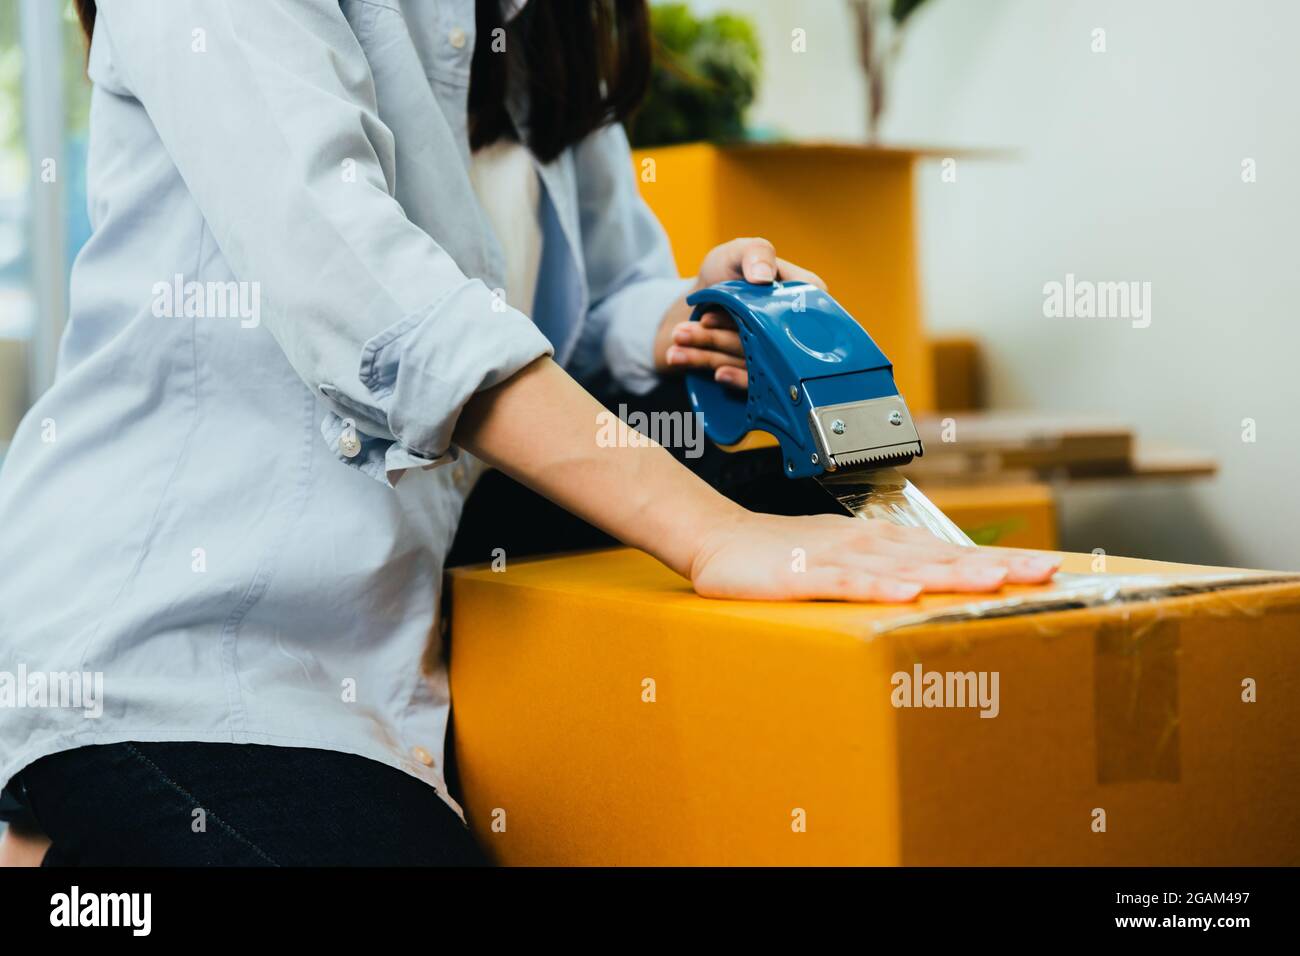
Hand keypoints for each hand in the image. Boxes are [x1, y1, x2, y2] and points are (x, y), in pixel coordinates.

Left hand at [654, 237, 824, 388]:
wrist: (703, 300)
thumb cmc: (728, 270)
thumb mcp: (738, 252)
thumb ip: (756, 253)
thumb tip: (763, 277)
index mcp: (803, 298)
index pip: (797, 316)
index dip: (762, 319)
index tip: (722, 315)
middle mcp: (796, 331)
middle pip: (764, 343)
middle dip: (720, 338)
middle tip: (686, 329)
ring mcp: (777, 356)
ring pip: (747, 361)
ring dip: (707, 354)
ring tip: (678, 339)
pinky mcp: (759, 373)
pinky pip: (743, 380)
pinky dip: (714, 370)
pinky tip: (696, 365)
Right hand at [690, 511, 1058, 601]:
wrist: (716, 538)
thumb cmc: (780, 553)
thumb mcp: (841, 562)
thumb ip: (883, 572)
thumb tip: (932, 586)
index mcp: (882, 544)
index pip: (951, 551)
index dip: (999, 559)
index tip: (1048, 569)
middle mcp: (868, 544)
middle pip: (941, 553)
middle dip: (996, 563)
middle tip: (1046, 572)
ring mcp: (836, 557)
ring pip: (904, 564)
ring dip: (951, 572)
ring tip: (996, 582)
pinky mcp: (802, 573)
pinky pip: (845, 582)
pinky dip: (877, 585)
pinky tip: (908, 593)